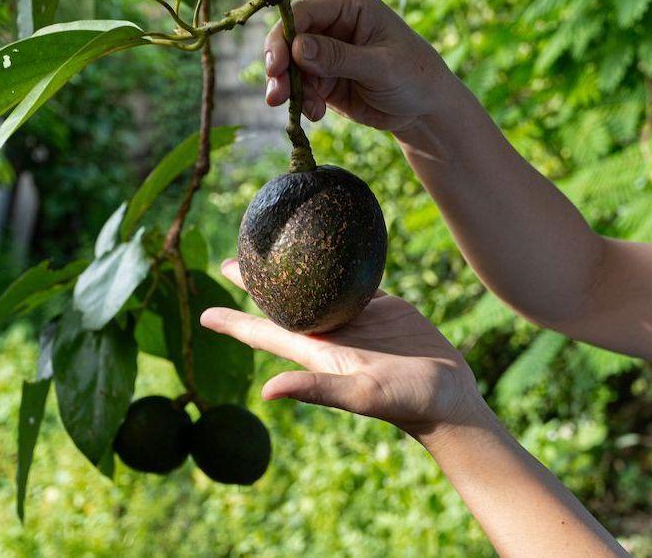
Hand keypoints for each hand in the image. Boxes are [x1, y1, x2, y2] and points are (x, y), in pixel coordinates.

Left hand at [199, 259, 482, 437]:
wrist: (448, 400)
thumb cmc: (405, 402)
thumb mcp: (360, 394)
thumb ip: (317, 389)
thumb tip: (267, 391)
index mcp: (316, 352)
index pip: (264, 334)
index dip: (233, 323)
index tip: (203, 314)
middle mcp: (330, 335)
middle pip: (280, 305)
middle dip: (254, 286)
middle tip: (228, 262)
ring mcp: (356, 321)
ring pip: (314, 289)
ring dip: (292, 273)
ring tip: (275, 250)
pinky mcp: (383, 310)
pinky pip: (354, 281)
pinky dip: (339, 266)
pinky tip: (330, 250)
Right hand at [264, 0, 459, 132]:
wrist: (424, 108)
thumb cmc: (413, 75)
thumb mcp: (380, 66)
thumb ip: (339, 57)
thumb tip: (298, 48)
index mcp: (348, 2)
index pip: (303, 13)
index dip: (284, 38)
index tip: (277, 67)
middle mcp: (331, 20)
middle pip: (288, 38)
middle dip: (281, 68)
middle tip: (276, 97)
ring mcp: (324, 49)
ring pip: (290, 66)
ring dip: (291, 89)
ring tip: (308, 110)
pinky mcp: (322, 75)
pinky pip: (300, 86)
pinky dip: (302, 101)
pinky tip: (316, 114)